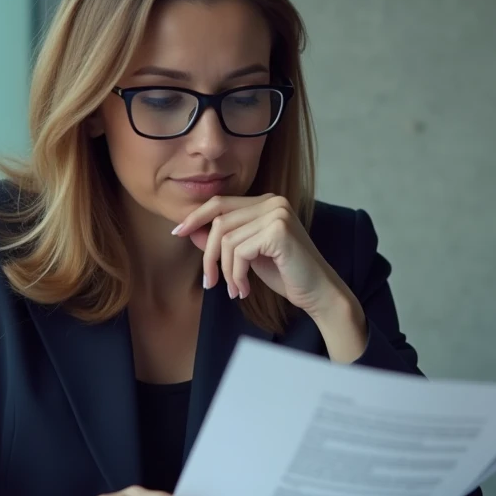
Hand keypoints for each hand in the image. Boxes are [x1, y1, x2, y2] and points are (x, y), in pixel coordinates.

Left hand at [173, 194, 346, 316]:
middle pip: (220, 221)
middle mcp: (273, 202)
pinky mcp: (278, 231)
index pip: (221, 203)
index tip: (178, 232)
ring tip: (235, 290)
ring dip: (226, 271)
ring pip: (227, 240)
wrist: (318, 293)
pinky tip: (246, 290)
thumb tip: (190, 230)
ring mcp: (277, 214)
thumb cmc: (286, 274)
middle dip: (209, 255)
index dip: (196, 216)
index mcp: (266, 202)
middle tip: (209, 282)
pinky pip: (240, 252)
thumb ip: (224, 240)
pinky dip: (237, 275)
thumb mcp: (248, 255)